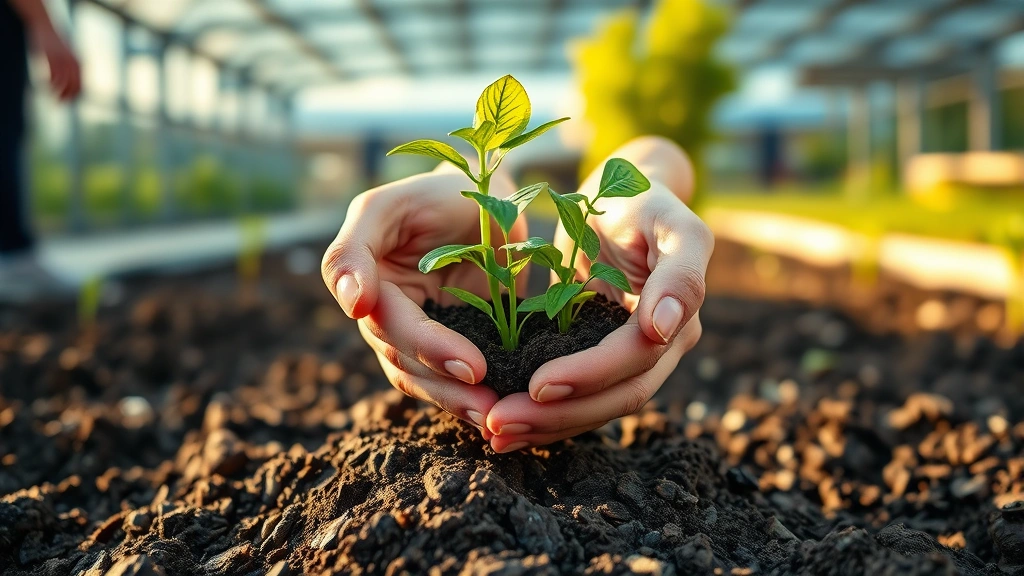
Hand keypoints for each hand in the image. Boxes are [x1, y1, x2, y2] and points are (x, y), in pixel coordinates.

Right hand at [30, 24, 79, 100]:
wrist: (46, 26)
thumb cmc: (57, 43)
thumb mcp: (68, 55)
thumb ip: (73, 67)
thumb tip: (75, 82)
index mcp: (79, 63)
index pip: (80, 84)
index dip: (75, 95)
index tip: (68, 102)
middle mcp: (73, 62)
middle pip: (74, 85)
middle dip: (67, 96)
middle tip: (59, 103)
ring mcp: (62, 59)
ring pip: (63, 81)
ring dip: (58, 92)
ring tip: (52, 97)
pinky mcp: (51, 56)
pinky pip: (52, 74)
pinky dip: (50, 83)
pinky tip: (47, 86)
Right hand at [322, 163, 525, 434]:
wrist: (488, 200)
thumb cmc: (440, 191)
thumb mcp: (393, 204)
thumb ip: (356, 247)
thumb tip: (352, 305)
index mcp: (363, 279)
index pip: (386, 320)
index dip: (424, 343)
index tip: (466, 363)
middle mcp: (380, 314)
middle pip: (404, 358)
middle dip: (445, 378)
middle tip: (487, 385)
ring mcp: (415, 333)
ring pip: (423, 380)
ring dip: (456, 400)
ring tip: (494, 413)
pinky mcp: (450, 347)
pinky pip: (450, 382)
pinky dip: (469, 398)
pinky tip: (497, 412)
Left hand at [485, 137, 713, 451]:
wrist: (625, 202)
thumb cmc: (640, 199)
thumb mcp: (664, 218)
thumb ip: (677, 271)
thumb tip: (664, 329)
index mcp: (682, 311)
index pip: (636, 358)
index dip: (589, 376)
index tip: (536, 385)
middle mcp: (667, 343)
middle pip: (618, 396)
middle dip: (559, 414)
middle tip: (499, 423)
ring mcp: (638, 357)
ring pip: (599, 407)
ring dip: (547, 425)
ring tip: (494, 434)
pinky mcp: (606, 359)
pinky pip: (582, 397)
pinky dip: (545, 416)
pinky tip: (505, 429)